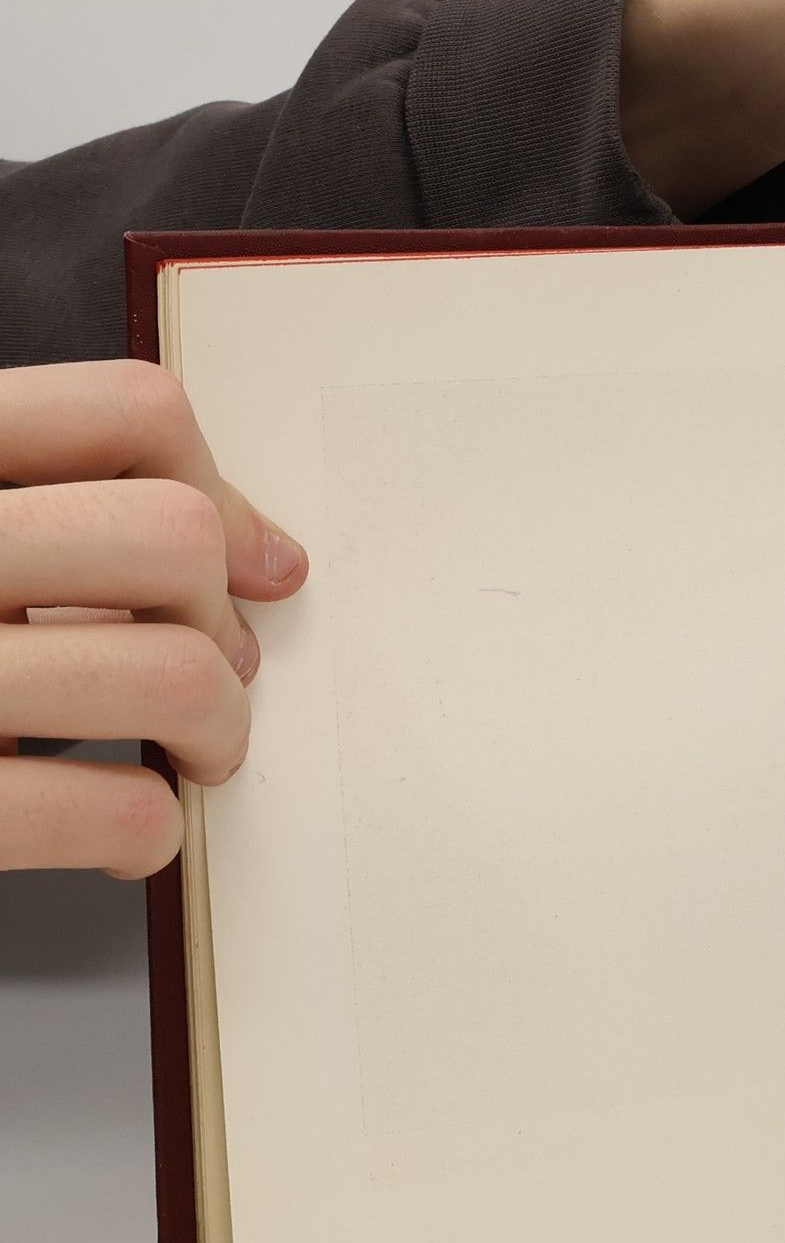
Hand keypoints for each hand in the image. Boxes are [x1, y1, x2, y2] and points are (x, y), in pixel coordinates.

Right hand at [0, 362, 308, 877]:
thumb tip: (264, 561)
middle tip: (207, 676)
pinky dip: (148, 830)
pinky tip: (114, 829)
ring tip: (180, 756)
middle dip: (222, 625)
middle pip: (173, 539)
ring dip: (214, 731)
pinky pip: (117, 808)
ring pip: (172, 674)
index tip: (247, 569)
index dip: (223, 497)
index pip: (129, 413)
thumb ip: (63, 519)